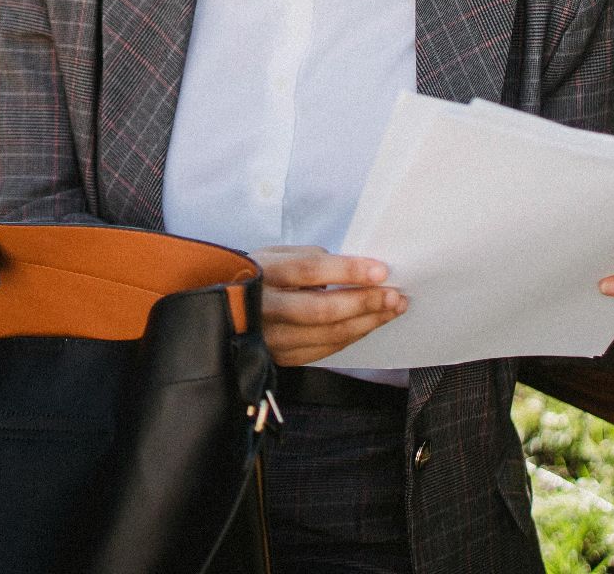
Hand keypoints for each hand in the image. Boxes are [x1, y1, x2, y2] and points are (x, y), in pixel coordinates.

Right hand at [248, 245, 405, 365]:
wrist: (219, 312)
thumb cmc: (253, 276)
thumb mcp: (271, 255)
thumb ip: (306, 258)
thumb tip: (350, 267)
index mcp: (262, 274)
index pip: (309, 271)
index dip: (347, 270)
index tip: (380, 270)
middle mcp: (265, 309)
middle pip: (322, 309)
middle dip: (364, 302)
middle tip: (395, 295)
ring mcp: (272, 338)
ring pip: (327, 335)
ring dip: (366, 322)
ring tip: (392, 309)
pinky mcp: (280, 357)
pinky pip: (323, 350)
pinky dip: (350, 337)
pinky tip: (369, 324)